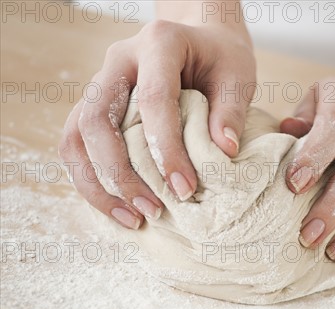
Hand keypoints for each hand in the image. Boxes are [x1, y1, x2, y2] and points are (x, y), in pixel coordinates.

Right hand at [59, 20, 255, 228]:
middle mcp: (119, 61)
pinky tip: (119, 208)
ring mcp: (100, 83)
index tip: (185, 189)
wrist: (200, 42)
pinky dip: (92, 180)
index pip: (152, 99)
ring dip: (98, 184)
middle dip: (122, 173)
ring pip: (76, 136)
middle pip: (97, 120)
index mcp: (158, 44)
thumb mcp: (237, 76)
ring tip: (133, 219)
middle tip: (154, 210)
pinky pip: (77, 145)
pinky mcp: (94, 106)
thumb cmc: (221, 59)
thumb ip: (230, 111)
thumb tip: (224, 152)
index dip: (166, 149)